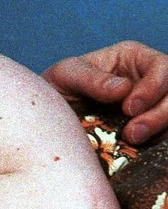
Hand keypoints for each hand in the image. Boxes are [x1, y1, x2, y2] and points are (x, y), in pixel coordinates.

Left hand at [43, 40, 167, 143]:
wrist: (52, 118)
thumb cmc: (59, 87)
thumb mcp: (66, 76)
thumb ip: (90, 79)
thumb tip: (123, 88)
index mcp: (134, 58)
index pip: (162, 67)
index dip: (152, 88)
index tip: (129, 109)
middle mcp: (151, 80)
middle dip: (160, 115)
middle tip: (132, 134)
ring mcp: (155, 105)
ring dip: (161, 130)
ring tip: (131, 141)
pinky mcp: (154, 130)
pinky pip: (165, 136)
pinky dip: (159, 143)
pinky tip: (140, 150)